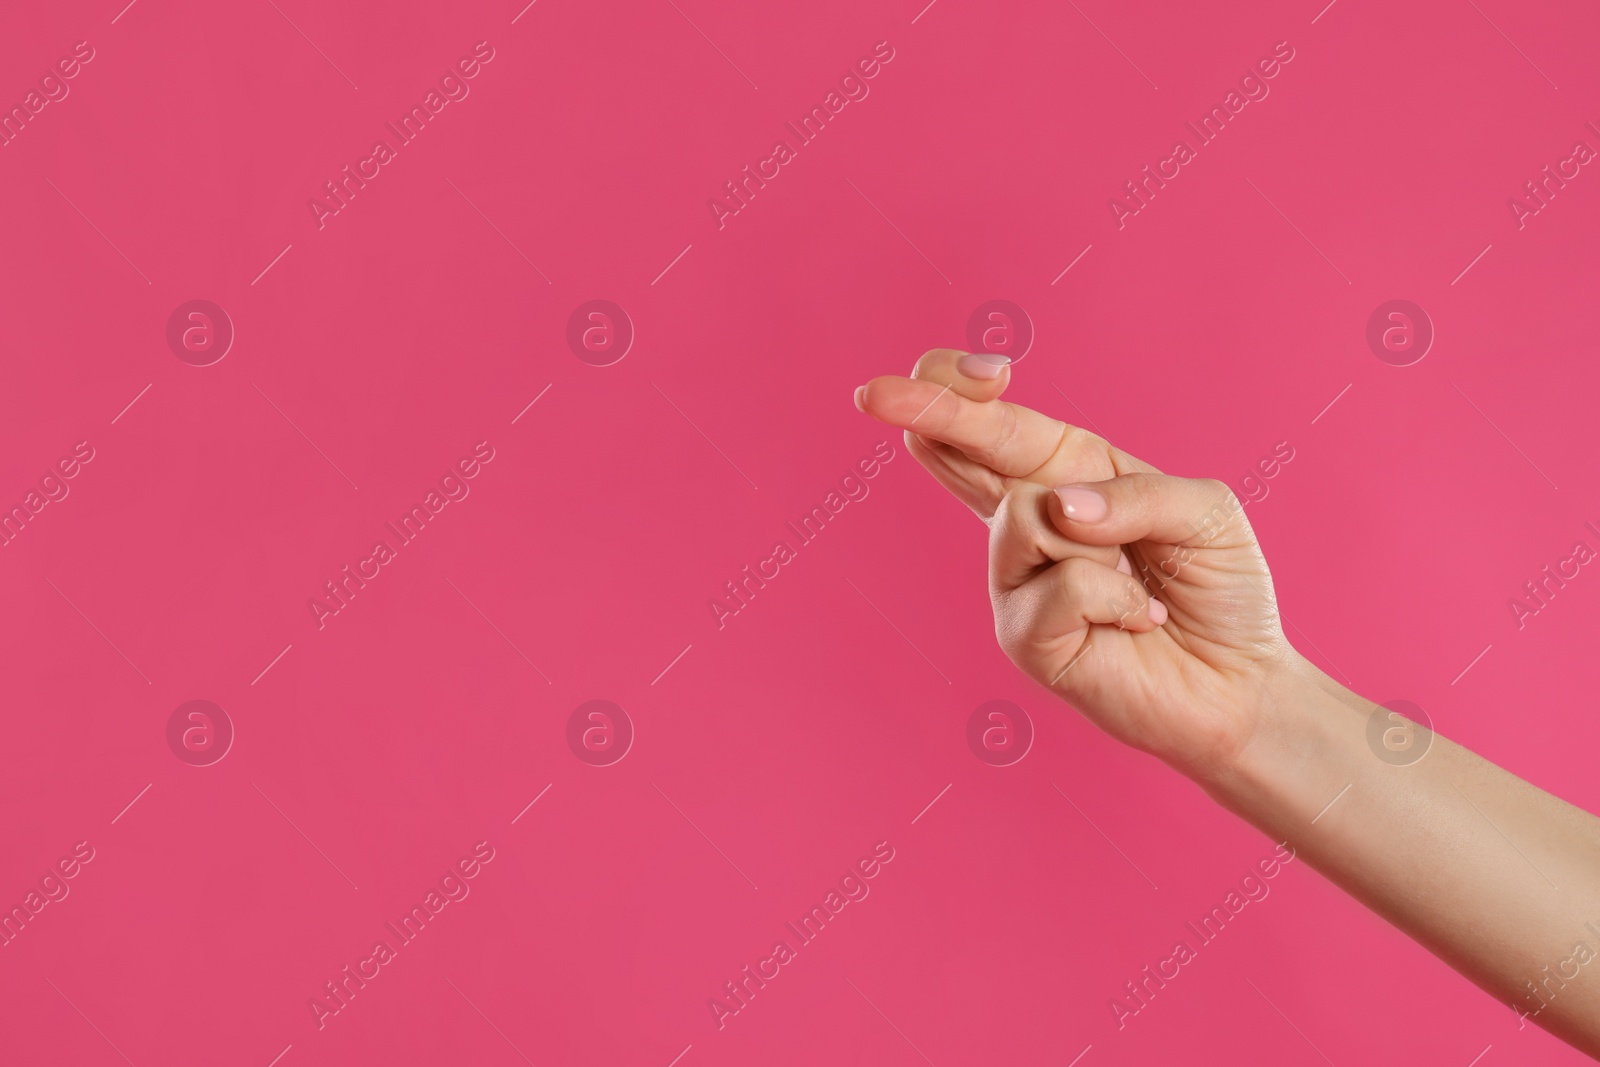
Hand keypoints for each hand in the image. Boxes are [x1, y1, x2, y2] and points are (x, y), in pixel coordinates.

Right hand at [855, 350, 1299, 779]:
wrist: (1239, 684)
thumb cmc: (1219, 590)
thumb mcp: (1204, 510)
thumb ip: (1135, 494)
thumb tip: (1056, 508)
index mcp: (1066, 473)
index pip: (997, 423)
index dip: (969, 391)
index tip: (983, 372)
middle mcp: (1029, 521)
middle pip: (958, 450)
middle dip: (925, 410)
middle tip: (872, 392)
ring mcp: (1017, 581)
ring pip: (1023, 517)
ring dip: (1099, 542)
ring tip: (1139, 580)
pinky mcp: (1025, 638)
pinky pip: (1062, 587)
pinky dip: (1119, 599)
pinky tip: (1140, 620)